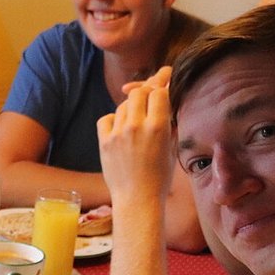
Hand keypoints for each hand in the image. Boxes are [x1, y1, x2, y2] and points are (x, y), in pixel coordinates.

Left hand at [97, 69, 175, 207]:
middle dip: (145, 92)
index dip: (162, 84)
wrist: (137, 199)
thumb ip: (169, 123)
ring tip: (137, 121)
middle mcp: (136, 126)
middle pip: (138, 93)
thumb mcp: (171, 148)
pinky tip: (121, 130)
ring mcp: (118, 133)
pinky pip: (106, 118)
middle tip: (150, 96)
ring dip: (130, 108)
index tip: (165, 76)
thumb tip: (168, 100)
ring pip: (122, 105)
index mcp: (158, 127)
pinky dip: (113, 120)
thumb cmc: (160, 176)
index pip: (158, 92)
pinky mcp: (103, 141)